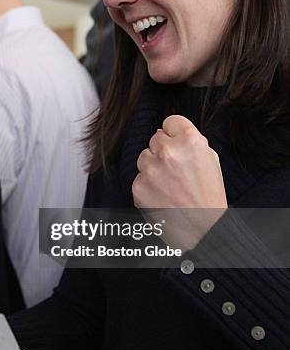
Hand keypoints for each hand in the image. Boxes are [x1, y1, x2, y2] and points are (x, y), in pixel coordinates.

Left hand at [132, 115, 226, 249]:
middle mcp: (168, 151)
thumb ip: (191, 142)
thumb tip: (169, 133)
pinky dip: (147, 185)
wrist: (202, 228)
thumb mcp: (211, 160)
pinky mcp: (138, 185)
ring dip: (153, 166)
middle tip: (176, 169)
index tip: (177, 142)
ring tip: (170, 184)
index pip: (170, 121)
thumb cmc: (209, 195)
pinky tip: (162, 195)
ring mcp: (150, 169)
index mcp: (190, 141)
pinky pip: (139, 177)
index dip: (175, 132)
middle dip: (163, 150)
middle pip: (155, 138)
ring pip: (144, 156)